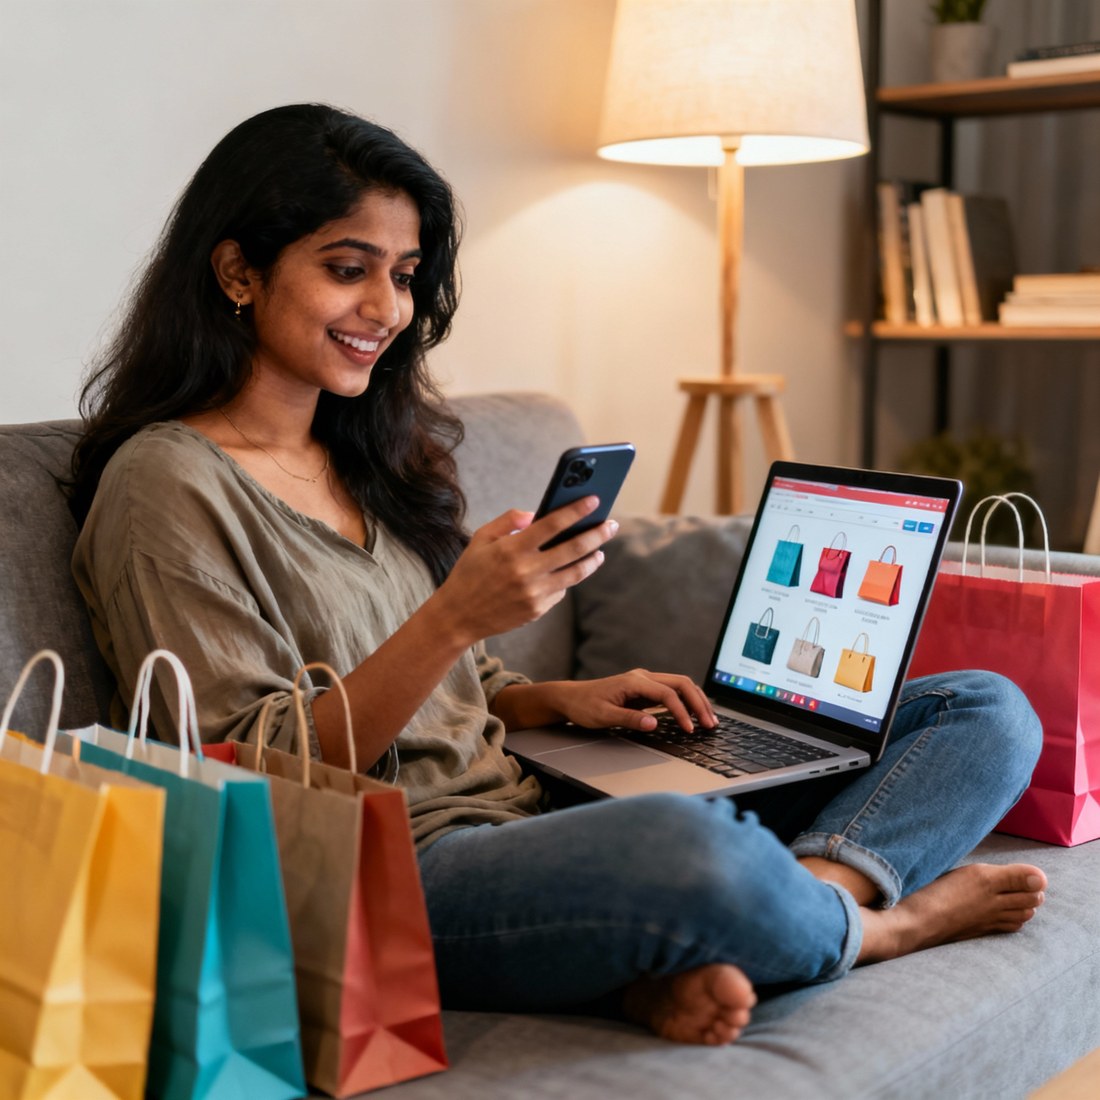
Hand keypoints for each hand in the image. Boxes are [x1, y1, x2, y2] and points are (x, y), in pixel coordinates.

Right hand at [431, 497, 615, 644]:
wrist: (458, 616)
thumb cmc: (470, 572)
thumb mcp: (481, 539)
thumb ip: (508, 521)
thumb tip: (537, 514)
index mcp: (512, 548)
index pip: (553, 524)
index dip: (576, 510)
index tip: (595, 500)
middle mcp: (526, 570)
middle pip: (573, 548)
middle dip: (597, 534)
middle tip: (611, 525)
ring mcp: (534, 593)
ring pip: (576, 573)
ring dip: (593, 559)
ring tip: (600, 550)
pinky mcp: (538, 610)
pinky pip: (561, 590)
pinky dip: (567, 578)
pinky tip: (569, 571)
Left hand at [524, 670, 717, 732]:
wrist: (571, 698)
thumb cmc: (584, 706)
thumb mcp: (603, 716)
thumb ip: (630, 719)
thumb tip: (654, 723)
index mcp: (634, 681)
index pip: (667, 694)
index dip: (682, 712)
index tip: (690, 730)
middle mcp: (643, 677)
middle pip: (681, 684)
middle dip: (698, 703)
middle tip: (710, 724)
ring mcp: (645, 682)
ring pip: (680, 685)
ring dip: (696, 701)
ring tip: (709, 720)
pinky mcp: (645, 690)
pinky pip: (672, 692)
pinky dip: (687, 701)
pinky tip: (694, 714)